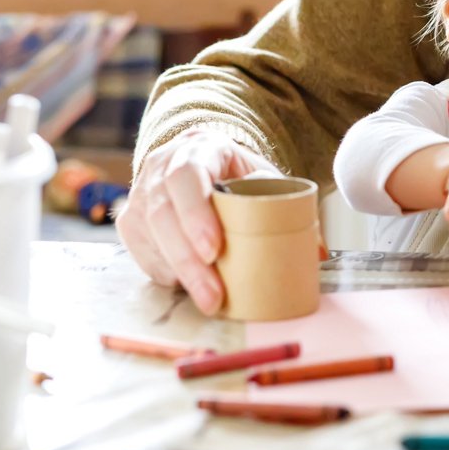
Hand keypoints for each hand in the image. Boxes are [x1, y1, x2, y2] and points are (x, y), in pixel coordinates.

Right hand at [115, 129, 278, 313]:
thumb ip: (286, 206)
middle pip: (163, 214)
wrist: (203, 162)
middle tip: (214, 294)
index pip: (187, 176)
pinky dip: (167, 274)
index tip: (214, 250)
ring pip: (149, 237)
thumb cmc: (237, 175)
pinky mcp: (131, 223)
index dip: (196, 214)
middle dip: (188, 260)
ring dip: (179, 273)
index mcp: (198, 149)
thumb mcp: (263, 177)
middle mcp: (160, 168)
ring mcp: (140, 194)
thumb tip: (317, 252)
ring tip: (208, 300)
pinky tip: (189, 288)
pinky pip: (143, 254)